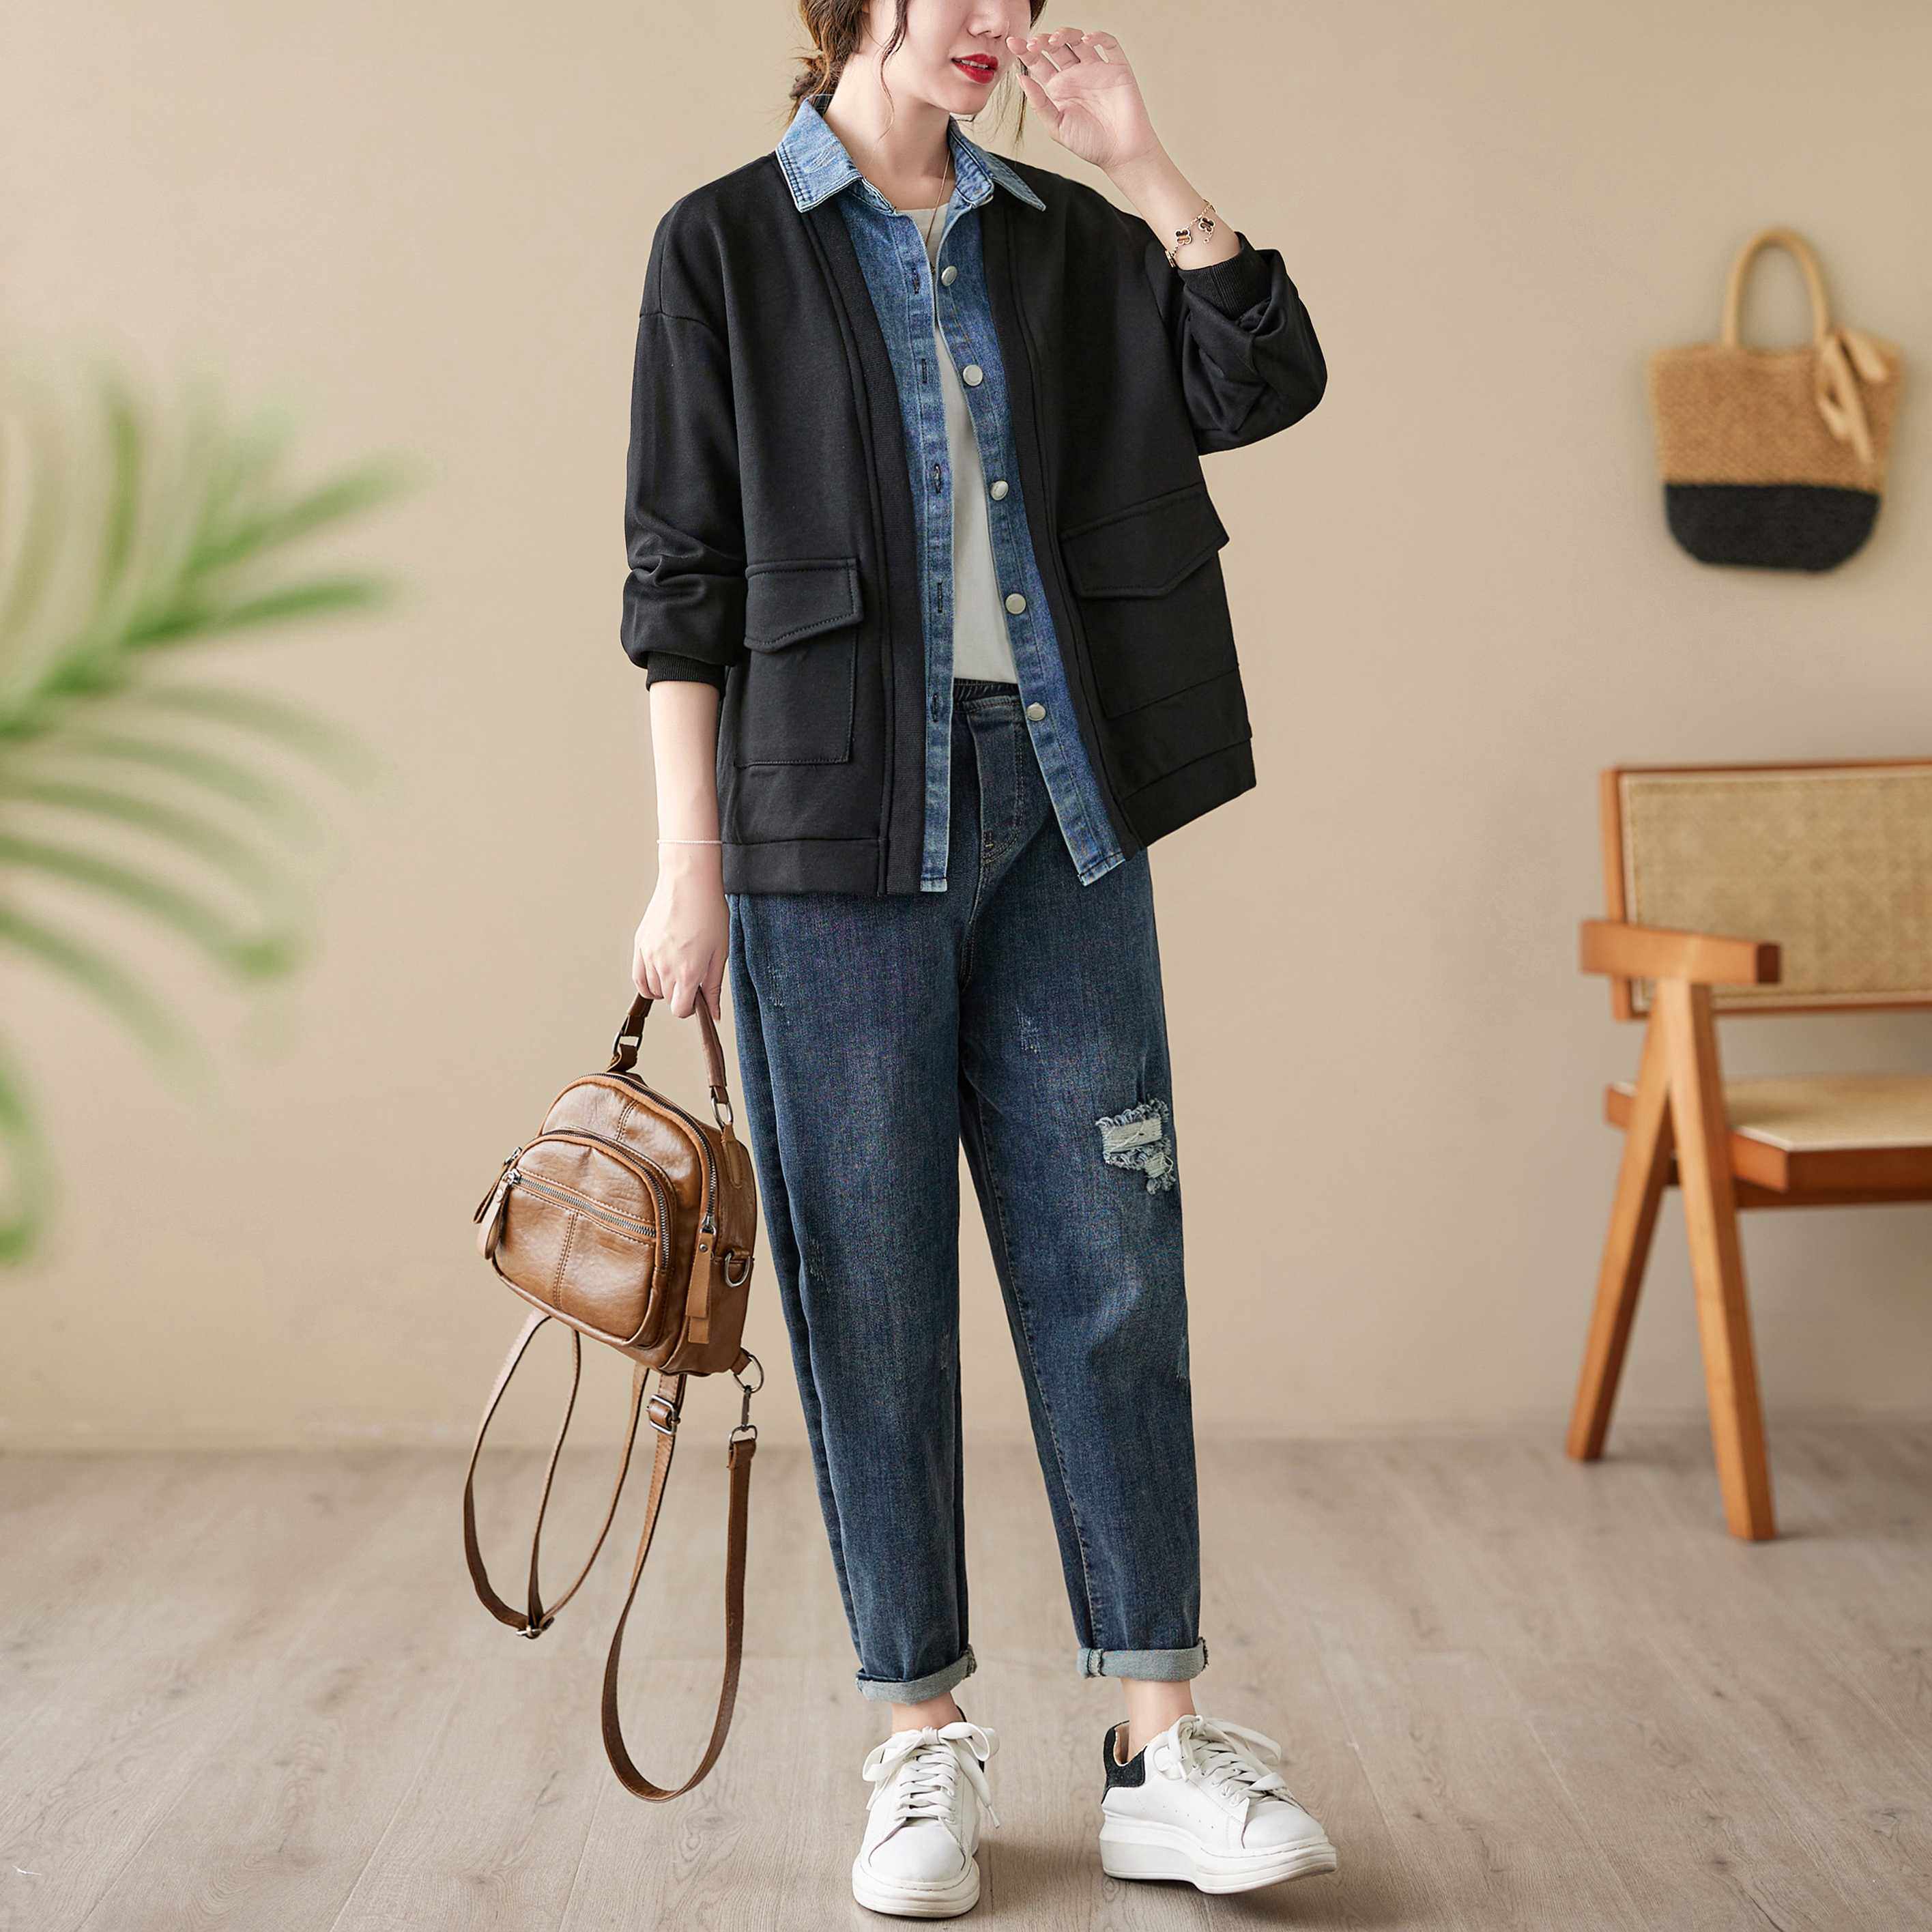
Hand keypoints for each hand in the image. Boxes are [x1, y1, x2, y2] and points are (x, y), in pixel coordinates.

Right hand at [632, 852, 726, 1020]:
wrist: (688, 883)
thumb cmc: (709, 912)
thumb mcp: (719, 952)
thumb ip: (713, 987)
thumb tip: (714, 1014)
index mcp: (687, 972)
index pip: (680, 1010)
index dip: (691, 1008)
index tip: (698, 996)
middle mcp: (664, 967)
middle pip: (667, 999)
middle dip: (680, 995)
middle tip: (693, 975)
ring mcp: (648, 956)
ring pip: (652, 989)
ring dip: (665, 986)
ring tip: (678, 968)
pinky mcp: (640, 945)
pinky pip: (638, 975)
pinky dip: (647, 981)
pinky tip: (659, 973)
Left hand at [1004, 27, 1161, 174]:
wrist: (1120, 153)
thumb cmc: (1090, 144)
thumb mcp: (1057, 127)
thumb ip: (1039, 104)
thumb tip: (1020, 79)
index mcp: (1059, 88)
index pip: (1039, 63)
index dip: (1025, 51)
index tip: (1013, 43)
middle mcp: (1076, 75)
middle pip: (1056, 47)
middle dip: (1044, 40)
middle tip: (1035, 43)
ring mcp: (1096, 69)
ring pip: (1078, 40)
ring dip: (1066, 34)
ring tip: (1056, 41)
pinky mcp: (1117, 68)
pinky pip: (1108, 44)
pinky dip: (1098, 37)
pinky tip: (1087, 40)